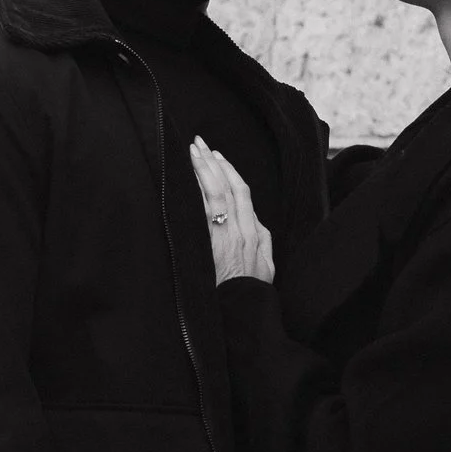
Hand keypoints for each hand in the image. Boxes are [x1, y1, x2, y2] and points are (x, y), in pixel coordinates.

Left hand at [191, 138, 272, 286]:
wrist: (242, 309)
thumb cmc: (251, 290)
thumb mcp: (265, 264)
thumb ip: (262, 239)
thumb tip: (255, 221)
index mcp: (254, 232)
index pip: (242, 192)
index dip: (230, 171)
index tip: (219, 156)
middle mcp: (240, 229)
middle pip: (227, 187)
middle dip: (213, 162)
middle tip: (199, 143)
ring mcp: (224, 236)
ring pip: (215, 194)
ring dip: (203, 170)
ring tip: (192, 151)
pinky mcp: (209, 244)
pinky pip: (202, 212)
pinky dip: (194, 193)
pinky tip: (184, 179)